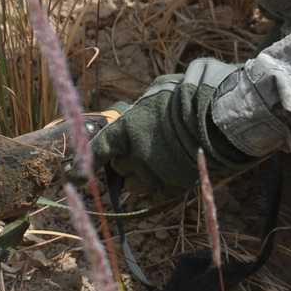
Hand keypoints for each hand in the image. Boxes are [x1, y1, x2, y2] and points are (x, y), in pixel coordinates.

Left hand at [89, 58, 248, 197]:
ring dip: (140, 175)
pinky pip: (156, 194)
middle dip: (125, 161)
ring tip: (160, 159)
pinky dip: (160, 185)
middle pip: (118, 168)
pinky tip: (171, 170)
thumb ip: (137, 114)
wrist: (218, 117)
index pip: (97, 152)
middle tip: (142, 148)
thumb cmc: (188, 98)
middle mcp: (136, 154)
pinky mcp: (173, 186)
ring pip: (134, 185)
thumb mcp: (154, 96)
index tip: (72, 177)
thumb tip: (130, 116)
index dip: (82, 167)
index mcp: (127, 129)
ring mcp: (154, 172)